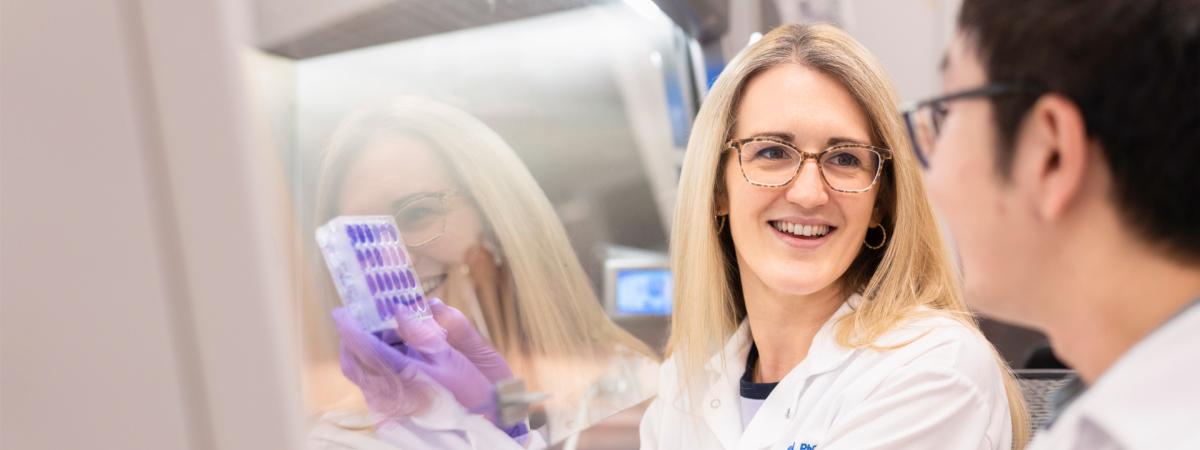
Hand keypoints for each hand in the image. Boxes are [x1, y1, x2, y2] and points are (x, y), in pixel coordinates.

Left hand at [331, 300, 515, 425]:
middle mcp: (390, 393)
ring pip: (361, 376)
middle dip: (350, 340)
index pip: (365, 349)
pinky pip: (372, 385)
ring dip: (361, 353)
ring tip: (376, 334)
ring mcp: (389, 404)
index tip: (341, 311)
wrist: (479, 427)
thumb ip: (423, 333)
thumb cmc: (469, 391)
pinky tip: (389, 354)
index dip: (349, 329)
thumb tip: (400, 311)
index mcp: (404, 375)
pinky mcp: (393, 410)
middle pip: (353, 365)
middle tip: (357, 320)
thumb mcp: (451, 357)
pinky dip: (372, 366)